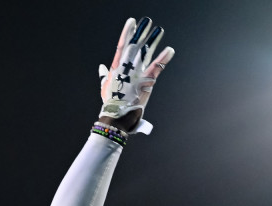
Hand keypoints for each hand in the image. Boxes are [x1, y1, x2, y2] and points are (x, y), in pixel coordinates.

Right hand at [98, 16, 174, 130]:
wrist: (115, 117)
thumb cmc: (110, 104)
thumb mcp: (105, 88)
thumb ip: (104, 76)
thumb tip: (101, 67)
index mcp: (117, 68)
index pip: (122, 46)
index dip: (127, 33)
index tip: (132, 22)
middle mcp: (126, 68)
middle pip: (135, 46)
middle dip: (141, 33)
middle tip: (147, 21)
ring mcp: (135, 74)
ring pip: (146, 53)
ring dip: (153, 40)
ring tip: (160, 30)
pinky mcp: (145, 82)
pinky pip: (156, 68)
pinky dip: (163, 59)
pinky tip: (170, 50)